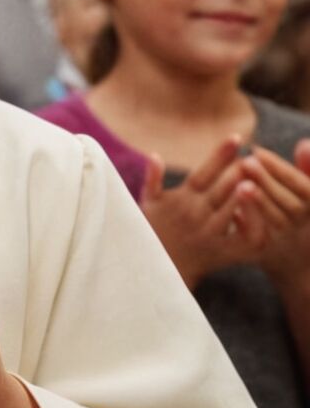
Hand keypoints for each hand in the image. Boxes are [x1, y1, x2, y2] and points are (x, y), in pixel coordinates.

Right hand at [139, 136, 267, 287]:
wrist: (155, 269)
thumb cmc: (151, 230)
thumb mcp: (147, 203)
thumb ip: (153, 178)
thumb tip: (154, 154)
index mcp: (181, 199)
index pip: (204, 172)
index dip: (220, 154)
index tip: (236, 138)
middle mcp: (195, 214)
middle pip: (223, 188)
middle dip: (238, 172)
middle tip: (254, 158)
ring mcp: (209, 233)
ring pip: (233, 210)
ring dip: (247, 194)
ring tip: (259, 178)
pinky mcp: (220, 253)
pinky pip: (242, 238)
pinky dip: (252, 225)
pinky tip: (260, 211)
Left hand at [238, 139, 309, 284]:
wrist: (288, 254)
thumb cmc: (292, 208)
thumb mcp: (305, 190)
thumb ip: (307, 168)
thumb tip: (304, 143)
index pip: (304, 187)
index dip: (281, 168)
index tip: (257, 150)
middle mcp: (303, 224)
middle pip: (290, 204)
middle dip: (268, 181)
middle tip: (246, 162)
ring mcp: (286, 239)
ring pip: (275, 220)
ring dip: (257, 201)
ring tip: (240, 183)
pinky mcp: (267, 251)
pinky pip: (258, 238)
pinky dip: (246, 221)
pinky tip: (231, 206)